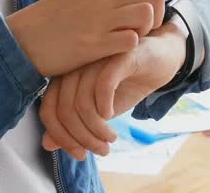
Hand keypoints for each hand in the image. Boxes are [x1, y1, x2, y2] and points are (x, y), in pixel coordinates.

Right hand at [6, 0, 164, 77]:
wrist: (19, 41)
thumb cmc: (45, 22)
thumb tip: (119, 0)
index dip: (147, 7)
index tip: (139, 24)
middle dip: (156, 17)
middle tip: (143, 36)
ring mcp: (99, 19)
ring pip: (147, 15)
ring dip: (145, 31)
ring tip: (129, 44)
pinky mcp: (94, 44)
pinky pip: (132, 40)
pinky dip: (130, 49)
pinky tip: (117, 56)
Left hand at [38, 21, 187, 159]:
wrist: (162, 58)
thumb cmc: (127, 82)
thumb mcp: (98, 110)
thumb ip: (73, 124)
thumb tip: (47, 144)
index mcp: (65, 76)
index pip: (48, 111)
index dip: (62, 138)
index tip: (80, 154)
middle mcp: (76, 65)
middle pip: (64, 110)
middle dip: (82, 138)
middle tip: (102, 149)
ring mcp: (97, 58)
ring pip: (81, 102)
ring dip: (96, 128)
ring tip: (111, 137)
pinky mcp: (119, 55)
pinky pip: (102, 85)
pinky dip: (104, 106)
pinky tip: (112, 115)